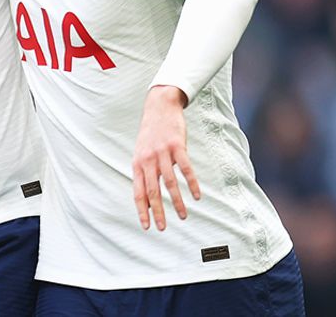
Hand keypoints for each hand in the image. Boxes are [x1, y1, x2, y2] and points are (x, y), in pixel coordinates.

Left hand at [132, 85, 200, 230]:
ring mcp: (162, 153)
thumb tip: (146, 199)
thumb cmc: (150, 135)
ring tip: (183, 216)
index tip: (147, 226)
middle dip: (158, 212)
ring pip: (170, 183)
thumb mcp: (141, 153)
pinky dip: (192, 184)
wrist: (159, 107)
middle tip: (162, 228)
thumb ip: (143, 174)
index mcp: (137, 164)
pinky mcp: (177, 146)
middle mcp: (148, 160)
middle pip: (153, 191)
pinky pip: (186, 169)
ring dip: (177, 201)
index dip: (142, 210)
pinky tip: (197, 196)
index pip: (138, 192)